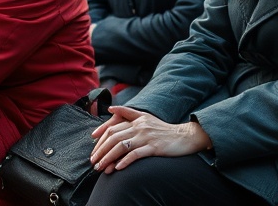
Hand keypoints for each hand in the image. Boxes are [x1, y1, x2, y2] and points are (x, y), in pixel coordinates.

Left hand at [90, 106, 211, 173]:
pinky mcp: (154, 147)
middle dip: (100, 151)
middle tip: (93, 162)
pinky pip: (136, 154)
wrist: (184, 136)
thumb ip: (128, 112)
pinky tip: (118, 168)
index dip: (100, 138)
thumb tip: (110, 109)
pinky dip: (125, 162)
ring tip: (101, 168)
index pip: (112, 127)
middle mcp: (140, 126)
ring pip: (121, 146)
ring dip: (108, 158)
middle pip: (114, 137)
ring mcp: (147, 137)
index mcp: (137, 119)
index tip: (93, 149)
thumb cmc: (163, 130)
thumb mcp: (146, 117)